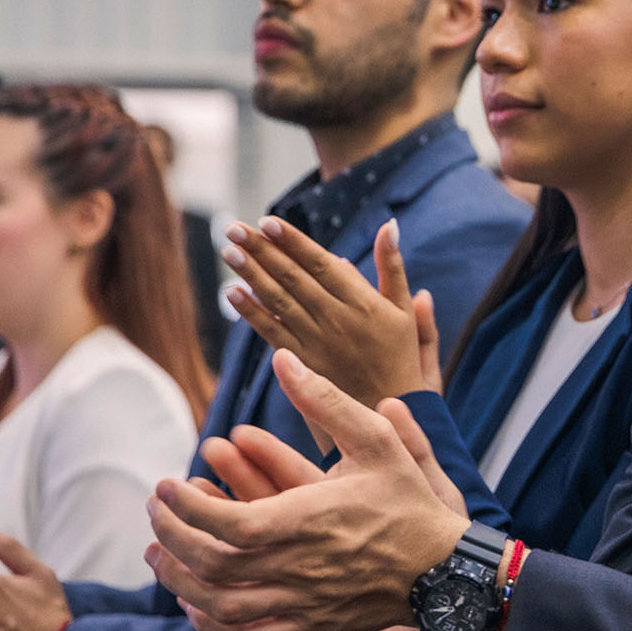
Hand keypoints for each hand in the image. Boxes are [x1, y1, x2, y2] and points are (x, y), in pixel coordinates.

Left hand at [146, 350, 470, 630]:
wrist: (443, 569)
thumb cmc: (408, 500)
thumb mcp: (376, 439)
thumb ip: (326, 401)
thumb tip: (283, 361)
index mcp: (309, 519)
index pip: (227, 522)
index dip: (186, 507)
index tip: (166, 485)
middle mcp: (298, 566)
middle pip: (212, 563)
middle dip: (172, 535)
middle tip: (156, 507)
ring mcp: (302, 602)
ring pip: (220, 604)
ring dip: (179, 580)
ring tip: (158, 553)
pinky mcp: (308, 626)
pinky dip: (210, 624)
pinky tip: (194, 602)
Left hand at [224, 216, 441, 417]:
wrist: (391, 409)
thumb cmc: (399, 355)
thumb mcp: (403, 308)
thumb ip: (393, 265)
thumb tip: (388, 224)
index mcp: (362, 301)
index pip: (320, 263)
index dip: (292, 242)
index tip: (267, 221)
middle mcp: (336, 318)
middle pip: (293, 277)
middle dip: (261, 250)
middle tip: (233, 228)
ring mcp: (317, 342)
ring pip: (278, 301)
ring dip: (250, 275)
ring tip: (228, 251)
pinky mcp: (303, 364)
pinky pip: (272, 333)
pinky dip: (252, 313)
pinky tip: (232, 293)